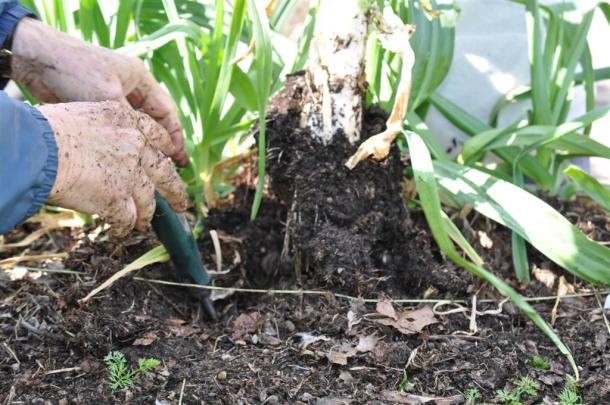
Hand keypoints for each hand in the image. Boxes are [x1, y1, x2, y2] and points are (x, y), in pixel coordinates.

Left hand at [10, 17, 188, 165]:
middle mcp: (131, 88)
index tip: (180, 159)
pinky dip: (125, 143)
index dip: (175, 137)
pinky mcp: (96, 107)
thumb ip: (129, 123)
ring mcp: (114, 98)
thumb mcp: (108, 98)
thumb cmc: (77, 71)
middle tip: (172, 168)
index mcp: (141, 79)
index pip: (167, 112)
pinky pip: (118, 130)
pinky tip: (127, 159)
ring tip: (150, 169)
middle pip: (155, 121)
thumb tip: (142, 150)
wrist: (38, 60)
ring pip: (136, 127)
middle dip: (164, 145)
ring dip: (144, 146)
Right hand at [39, 101, 187, 236]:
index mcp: (128, 120)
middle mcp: (136, 146)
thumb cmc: (48, 130)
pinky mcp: (119, 199)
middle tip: (183, 204)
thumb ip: (107, 131)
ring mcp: (131, 174)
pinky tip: (118, 233)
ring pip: (148, 201)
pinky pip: (127, 220)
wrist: (38, 149)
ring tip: (143, 225)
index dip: (167, 151)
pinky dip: (123, 228)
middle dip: (176, 191)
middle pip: (165, 172)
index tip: (173, 160)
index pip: (158, 136)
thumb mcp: (86, 116)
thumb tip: (107, 149)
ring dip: (145, 215)